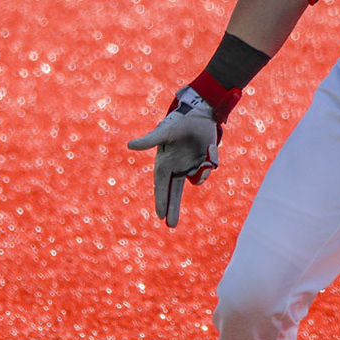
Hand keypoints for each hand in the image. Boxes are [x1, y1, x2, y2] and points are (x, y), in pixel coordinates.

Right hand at [126, 86, 220, 227]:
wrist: (199, 113)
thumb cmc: (178, 121)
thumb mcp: (164, 131)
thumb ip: (150, 140)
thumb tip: (130, 146)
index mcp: (164, 163)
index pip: (161, 185)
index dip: (161, 200)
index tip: (160, 215)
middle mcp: (176, 167)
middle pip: (174, 192)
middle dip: (173, 208)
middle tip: (171, 225)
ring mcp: (190, 166)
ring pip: (196, 180)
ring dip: (201, 174)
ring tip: (206, 157)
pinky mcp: (203, 162)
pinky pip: (207, 170)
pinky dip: (210, 163)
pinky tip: (210, 149)